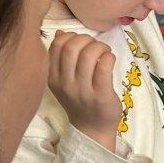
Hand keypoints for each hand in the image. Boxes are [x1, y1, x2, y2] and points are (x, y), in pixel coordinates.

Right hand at [48, 30, 120, 150]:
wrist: (92, 129)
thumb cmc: (79, 101)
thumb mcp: (63, 81)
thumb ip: (60, 57)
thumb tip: (61, 33)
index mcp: (53, 77)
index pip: (56, 46)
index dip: (70, 36)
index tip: (80, 42)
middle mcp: (65, 83)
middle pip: (71, 48)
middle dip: (86, 39)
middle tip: (95, 46)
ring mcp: (82, 90)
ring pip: (88, 55)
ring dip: (99, 46)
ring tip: (104, 52)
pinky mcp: (101, 95)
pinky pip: (104, 66)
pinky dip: (108, 56)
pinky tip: (110, 59)